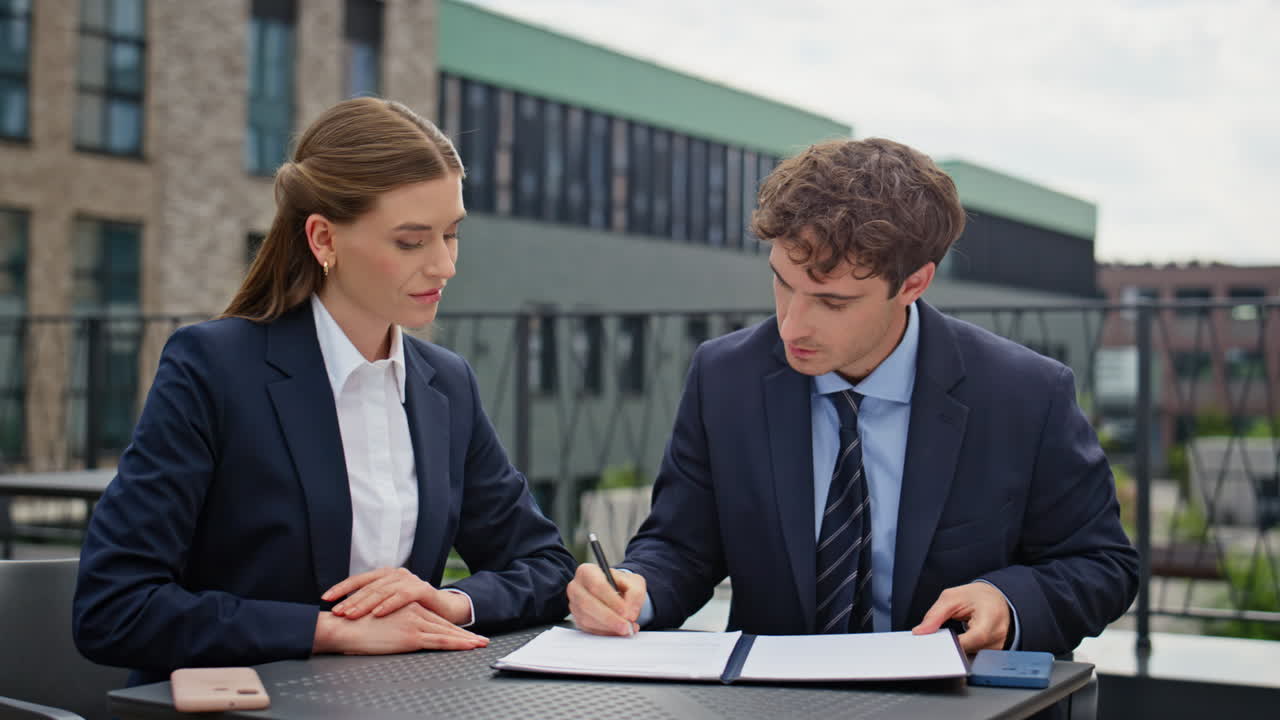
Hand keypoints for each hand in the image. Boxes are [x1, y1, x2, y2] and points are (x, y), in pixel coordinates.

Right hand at [313, 604, 487, 654]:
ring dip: (466, 639)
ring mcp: (414, 623)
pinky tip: (469, 646)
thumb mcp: (378, 622)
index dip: (451, 627)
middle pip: (444, 624)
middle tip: (481, 640)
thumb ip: (391, 625)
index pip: (434, 619)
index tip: (465, 634)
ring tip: (481, 644)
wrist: (343, 627)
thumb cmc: (354, 628)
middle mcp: (414, 612)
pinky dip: (458, 643)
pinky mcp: (411, 634)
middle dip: (464, 634)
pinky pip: (440, 640)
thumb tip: (393, 634)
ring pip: (447, 632)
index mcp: (407, 608)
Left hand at [323, 567, 471, 625]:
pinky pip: (402, 596)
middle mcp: (396, 574)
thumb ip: (370, 604)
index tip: (325, 598)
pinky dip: (389, 605)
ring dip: (365, 603)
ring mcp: (409, 579)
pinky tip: (377, 613)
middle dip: (351, 599)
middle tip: (338, 612)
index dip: (341, 588)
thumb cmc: (411, 611)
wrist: (443, 612)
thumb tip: (342, 612)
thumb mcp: (388, 606)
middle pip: (369, 586)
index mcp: (385, 575)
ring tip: (352, 614)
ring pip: (383, 591)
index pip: (359, 580)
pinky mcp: (422, 589)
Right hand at [567, 563, 645, 635]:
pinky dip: (604, 633)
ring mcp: (574, 604)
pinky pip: (588, 629)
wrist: (616, 591)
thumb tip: (629, 614)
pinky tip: (617, 631)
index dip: (611, 600)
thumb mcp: (634, 582)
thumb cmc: (622, 584)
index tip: (625, 611)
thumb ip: (635, 595)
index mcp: (588, 571)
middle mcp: (576, 587)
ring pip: (586, 619)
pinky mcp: (577, 619)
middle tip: (626, 625)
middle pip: (587, 603)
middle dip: (609, 618)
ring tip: (625, 629)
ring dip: (608, 628)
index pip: (596, 585)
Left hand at [911, 582, 1009, 652]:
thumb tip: (919, 632)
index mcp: (990, 618)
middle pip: (968, 651)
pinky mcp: (993, 653)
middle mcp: (997, 636)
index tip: (932, 645)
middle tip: (935, 641)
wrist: (996, 599)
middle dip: (948, 648)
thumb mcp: (952, 597)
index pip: (970, 640)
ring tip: (948, 638)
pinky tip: (956, 643)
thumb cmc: (977, 596)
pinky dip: (962, 651)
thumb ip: (934, 615)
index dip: (950, 645)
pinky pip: (973, 656)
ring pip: (969, 657)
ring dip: (955, 650)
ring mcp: (997, 647)